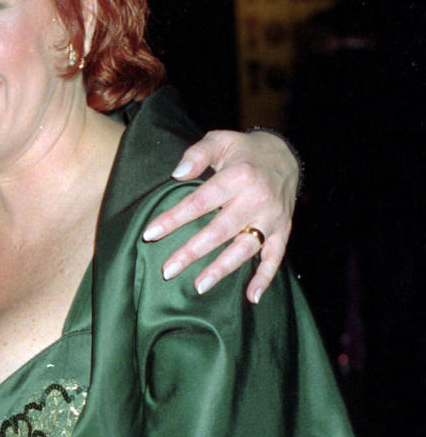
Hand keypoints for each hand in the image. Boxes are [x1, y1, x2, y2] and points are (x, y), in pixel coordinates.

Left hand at [142, 130, 298, 302]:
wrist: (285, 155)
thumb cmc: (243, 150)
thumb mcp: (220, 139)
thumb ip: (197, 154)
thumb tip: (177, 174)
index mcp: (238, 176)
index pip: (200, 202)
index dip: (174, 218)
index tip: (150, 233)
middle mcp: (257, 200)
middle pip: (220, 231)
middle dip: (192, 252)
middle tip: (168, 270)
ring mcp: (272, 218)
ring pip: (245, 248)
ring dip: (222, 269)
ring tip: (199, 286)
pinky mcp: (284, 230)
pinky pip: (276, 257)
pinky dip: (265, 278)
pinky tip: (251, 296)